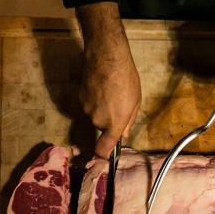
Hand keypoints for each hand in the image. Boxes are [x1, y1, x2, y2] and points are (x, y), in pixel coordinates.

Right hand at [77, 3, 140, 158]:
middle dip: (109, 120)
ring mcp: (86, 109)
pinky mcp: (79, 98)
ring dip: (101, 108)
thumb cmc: (126, 78)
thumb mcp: (135, 101)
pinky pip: (88, 105)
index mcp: (114, 123)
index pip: (103, 148)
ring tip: (109, 91)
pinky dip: (93, 99)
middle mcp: (97, 120)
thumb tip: (123, 134)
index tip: (104, 156)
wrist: (106, 57)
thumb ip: (128, 121)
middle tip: (117, 103)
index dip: (103, 155)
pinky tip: (99, 86)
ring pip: (94, 115)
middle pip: (102, 127)